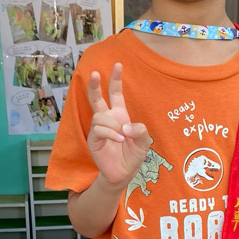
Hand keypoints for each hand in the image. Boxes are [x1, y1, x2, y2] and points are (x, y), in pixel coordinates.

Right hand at [87, 63, 150, 187]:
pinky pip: (99, 130)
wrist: (123, 174)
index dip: (116, 80)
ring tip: (122, 137)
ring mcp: (99, 129)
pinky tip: (119, 140)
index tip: (118, 64)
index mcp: (119, 116)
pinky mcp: (93, 140)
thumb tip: (125, 127)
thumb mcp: (144, 142)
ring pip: (100, 116)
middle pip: (97, 99)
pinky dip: (110, 133)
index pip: (115, 94)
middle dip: (94, 85)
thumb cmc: (132, 156)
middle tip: (94, 73)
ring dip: (113, 125)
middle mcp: (107, 120)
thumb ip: (140, 131)